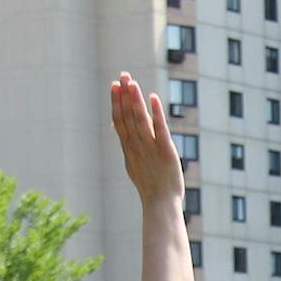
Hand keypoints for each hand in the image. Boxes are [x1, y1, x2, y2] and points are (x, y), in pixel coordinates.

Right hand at [110, 72, 182, 202]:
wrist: (160, 205)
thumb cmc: (150, 187)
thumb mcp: (133, 163)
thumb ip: (127, 144)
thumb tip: (116, 125)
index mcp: (129, 149)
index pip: (119, 120)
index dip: (116, 102)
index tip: (114, 85)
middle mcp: (137, 146)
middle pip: (128, 116)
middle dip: (124, 95)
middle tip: (123, 75)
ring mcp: (150, 148)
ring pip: (140, 120)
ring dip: (135, 100)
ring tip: (133, 83)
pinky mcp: (165, 152)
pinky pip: (159, 129)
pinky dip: (155, 113)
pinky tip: (153, 98)